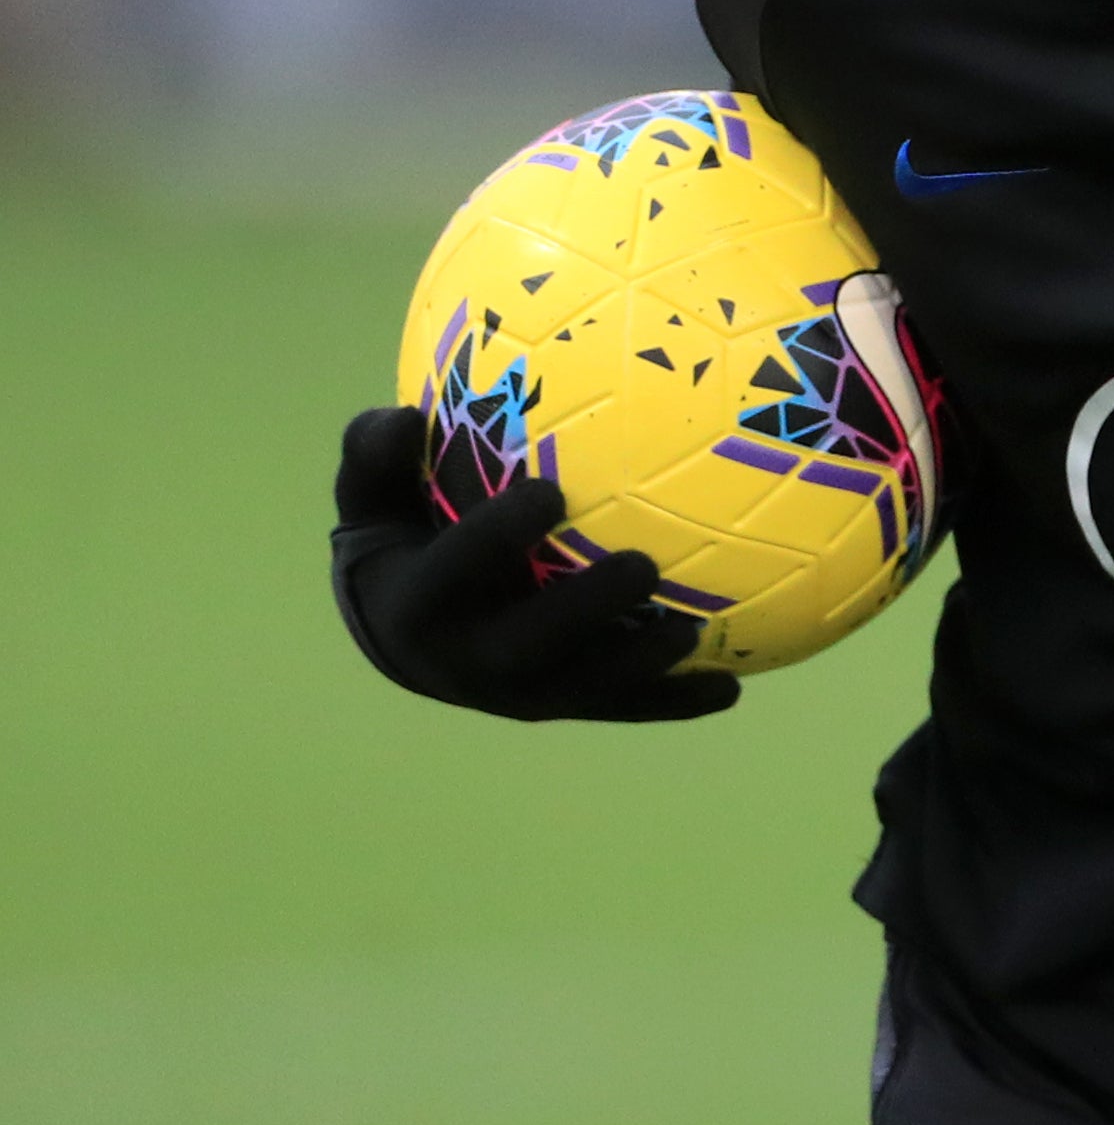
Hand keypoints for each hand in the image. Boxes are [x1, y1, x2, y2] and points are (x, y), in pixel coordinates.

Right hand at [329, 406, 737, 721]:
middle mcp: (465, 660)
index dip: (497, 536)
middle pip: (526, 646)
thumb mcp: (373, 495)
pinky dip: (673, 703)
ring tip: (695, 630)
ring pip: (582, 687)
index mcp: (417, 602)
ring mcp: (517, 693)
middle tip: (643, 564)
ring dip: (641, 664)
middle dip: (583, 610)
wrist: (408, 633)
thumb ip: (377, 453)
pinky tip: (729, 687)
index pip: (455, 569)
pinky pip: (620, 708)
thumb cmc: (402, 537)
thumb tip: (404, 416)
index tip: (547, 491)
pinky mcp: (562, 706)